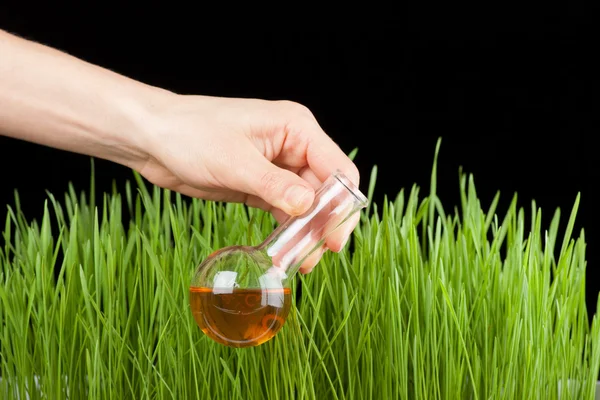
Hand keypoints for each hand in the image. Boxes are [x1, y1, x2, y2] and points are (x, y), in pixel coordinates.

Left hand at [134, 94, 360, 272]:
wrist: (152, 138)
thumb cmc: (190, 134)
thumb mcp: (233, 161)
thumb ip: (274, 185)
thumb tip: (308, 207)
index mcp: (296, 128)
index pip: (338, 167)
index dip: (342, 203)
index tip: (335, 237)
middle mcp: (292, 145)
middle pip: (325, 189)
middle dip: (324, 222)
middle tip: (318, 255)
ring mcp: (277, 166)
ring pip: (307, 203)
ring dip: (306, 230)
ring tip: (302, 261)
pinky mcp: (261, 184)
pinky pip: (284, 209)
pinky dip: (287, 229)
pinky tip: (286, 250)